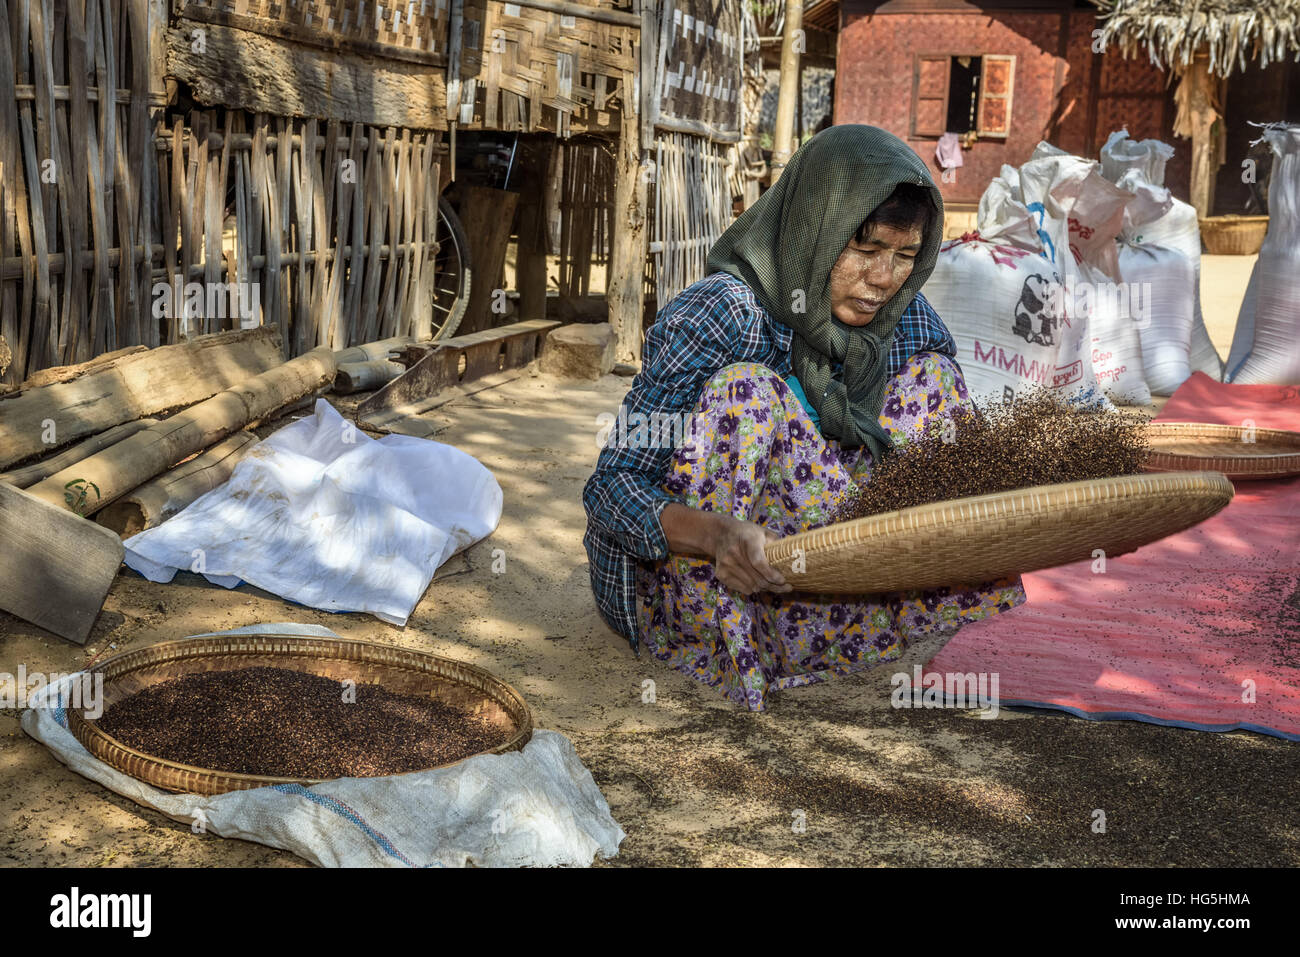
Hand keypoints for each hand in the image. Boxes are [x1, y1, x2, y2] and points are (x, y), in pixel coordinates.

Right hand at [660, 504, 791, 595]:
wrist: (720, 535)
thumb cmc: (746, 533)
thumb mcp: (762, 532)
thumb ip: (777, 544)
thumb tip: (796, 557)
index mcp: (747, 540)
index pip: (759, 562)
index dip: (772, 574)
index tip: (783, 580)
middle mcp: (734, 553)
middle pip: (757, 578)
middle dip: (774, 586)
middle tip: (787, 587)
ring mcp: (725, 565)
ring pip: (752, 586)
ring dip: (765, 588)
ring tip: (773, 585)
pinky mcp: (721, 574)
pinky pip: (743, 589)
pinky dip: (753, 589)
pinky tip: (758, 582)